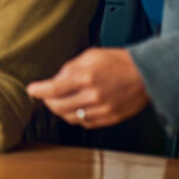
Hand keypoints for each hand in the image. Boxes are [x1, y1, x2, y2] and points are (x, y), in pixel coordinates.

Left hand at [26, 48, 149, 128]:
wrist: (147, 74)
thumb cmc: (120, 61)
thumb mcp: (91, 55)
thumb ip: (71, 68)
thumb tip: (56, 79)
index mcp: (86, 77)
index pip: (53, 88)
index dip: (39, 91)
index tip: (32, 90)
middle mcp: (93, 96)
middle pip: (58, 107)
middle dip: (48, 102)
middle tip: (45, 96)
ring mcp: (102, 110)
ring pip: (70, 118)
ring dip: (60, 111)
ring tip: (59, 102)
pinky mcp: (110, 119)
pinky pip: (85, 123)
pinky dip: (76, 117)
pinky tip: (76, 109)